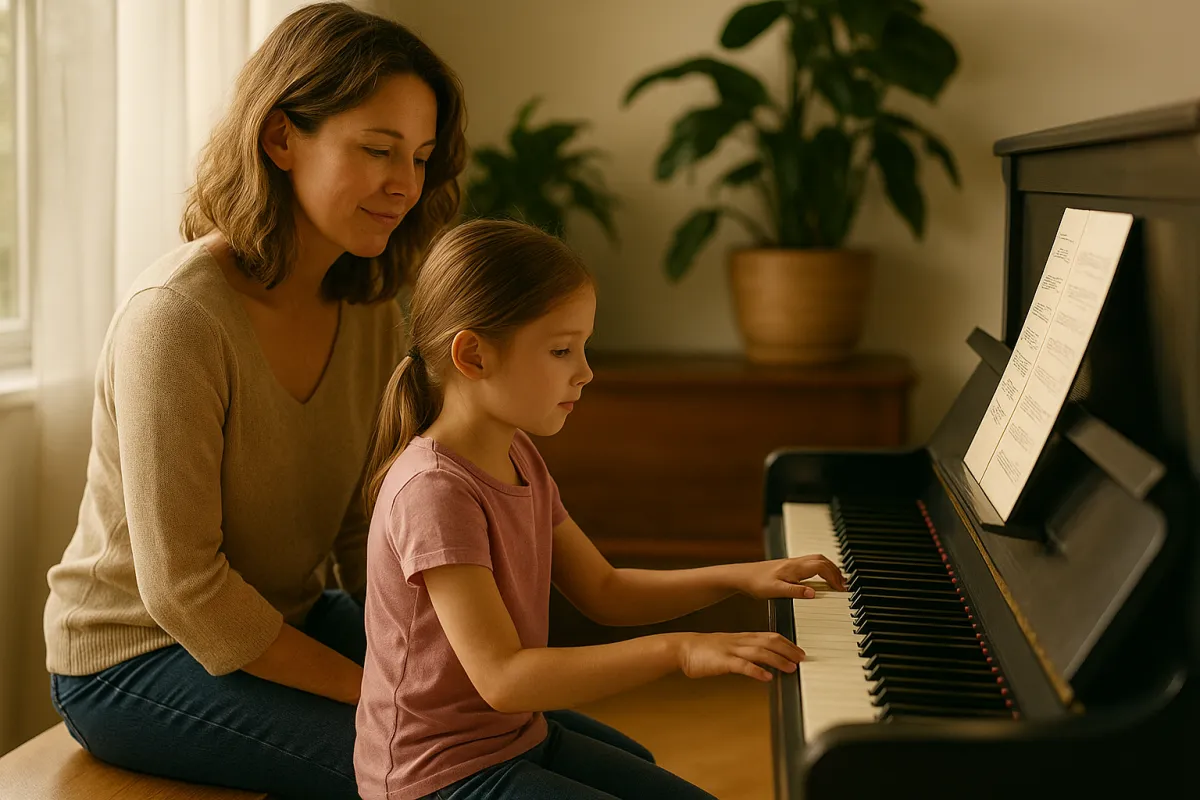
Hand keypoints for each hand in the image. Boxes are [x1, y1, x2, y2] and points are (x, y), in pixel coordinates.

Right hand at [675, 632, 805, 681]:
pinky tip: (766, 677)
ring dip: (778, 660)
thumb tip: (762, 662)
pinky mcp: (723, 662)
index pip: (770, 636)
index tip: (799, 652)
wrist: (683, 647)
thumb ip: (745, 652)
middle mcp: (740, 641)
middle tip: (802, 659)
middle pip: (769, 641)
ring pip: (760, 652)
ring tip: (791, 668)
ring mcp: (732, 650)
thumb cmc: (705, 650)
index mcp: (742, 637)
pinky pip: (742, 665)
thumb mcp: (729, 647)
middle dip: (788, 650)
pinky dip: (756, 671)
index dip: (787, 643)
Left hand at [735, 555, 846, 599]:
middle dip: (836, 570)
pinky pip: (810, 563)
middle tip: (844, 584)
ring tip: (836, 580)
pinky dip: (820, 568)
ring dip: (829, 568)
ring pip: (816, 559)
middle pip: (822, 560)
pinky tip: (819, 578)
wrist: (741, 576)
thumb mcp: (776, 591)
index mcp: (795, 568)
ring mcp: (791, 563)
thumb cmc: (756, 583)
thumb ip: (795, 592)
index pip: (821, 567)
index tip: (842, 588)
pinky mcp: (787, 566)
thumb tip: (814, 593)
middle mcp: (795, 562)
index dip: (834, 577)